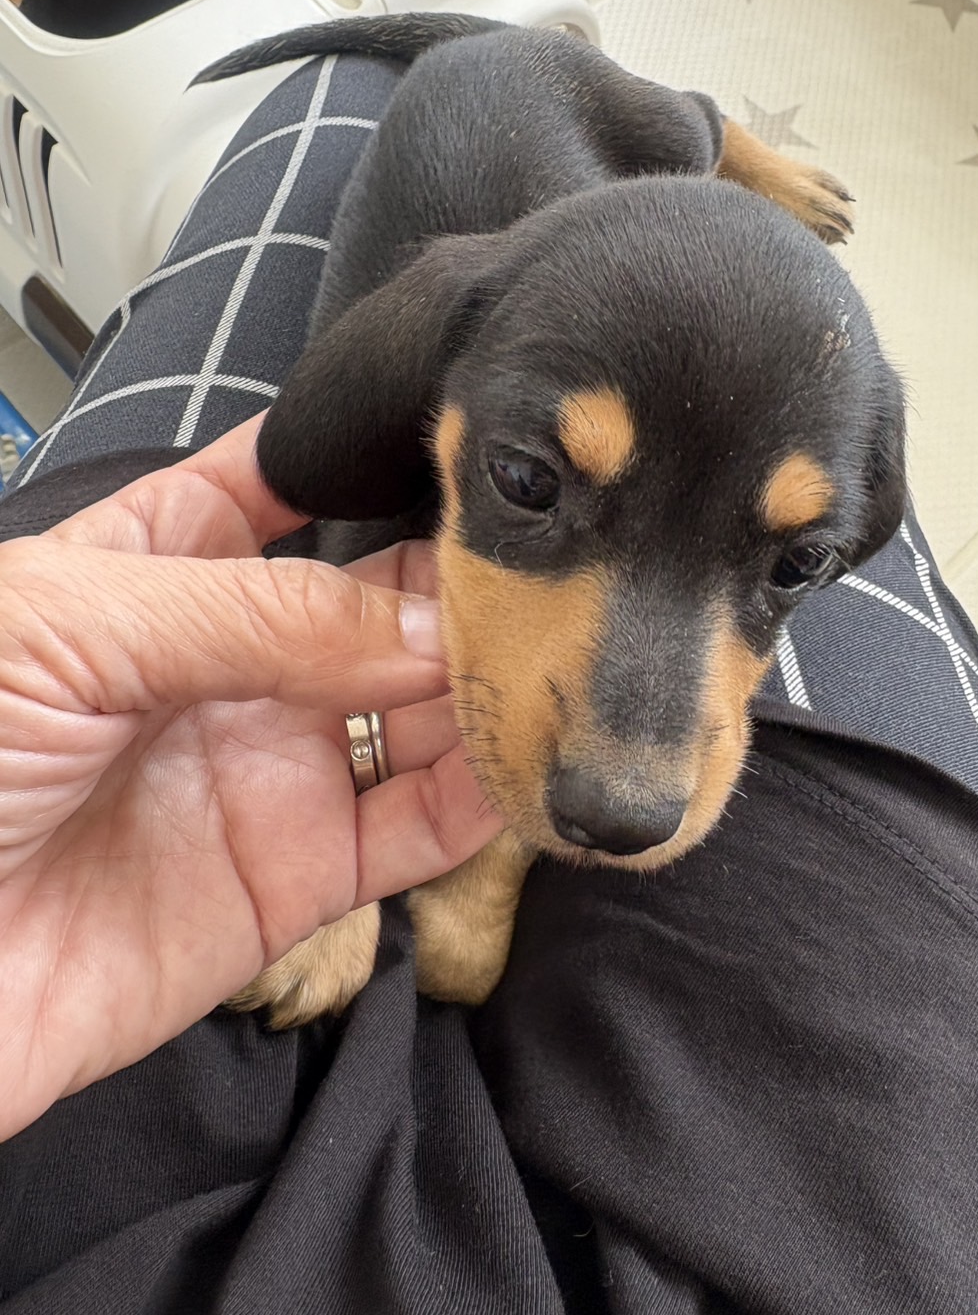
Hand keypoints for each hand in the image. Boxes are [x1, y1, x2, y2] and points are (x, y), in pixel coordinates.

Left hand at [0, 415, 500, 1139]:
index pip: (281, 485)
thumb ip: (255, 612)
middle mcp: (229, 661)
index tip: (467, 437)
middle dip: (461, 576)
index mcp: (152, 569)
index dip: (367, 458)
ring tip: (571, 655)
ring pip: (419, 710)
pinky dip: (485, 797)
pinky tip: (532, 754)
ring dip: (491, 684)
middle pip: (380, 599)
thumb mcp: (68, 632)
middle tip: (554, 567)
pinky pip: (418, 827)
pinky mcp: (300, 877)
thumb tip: (426, 617)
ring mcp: (271, 767)